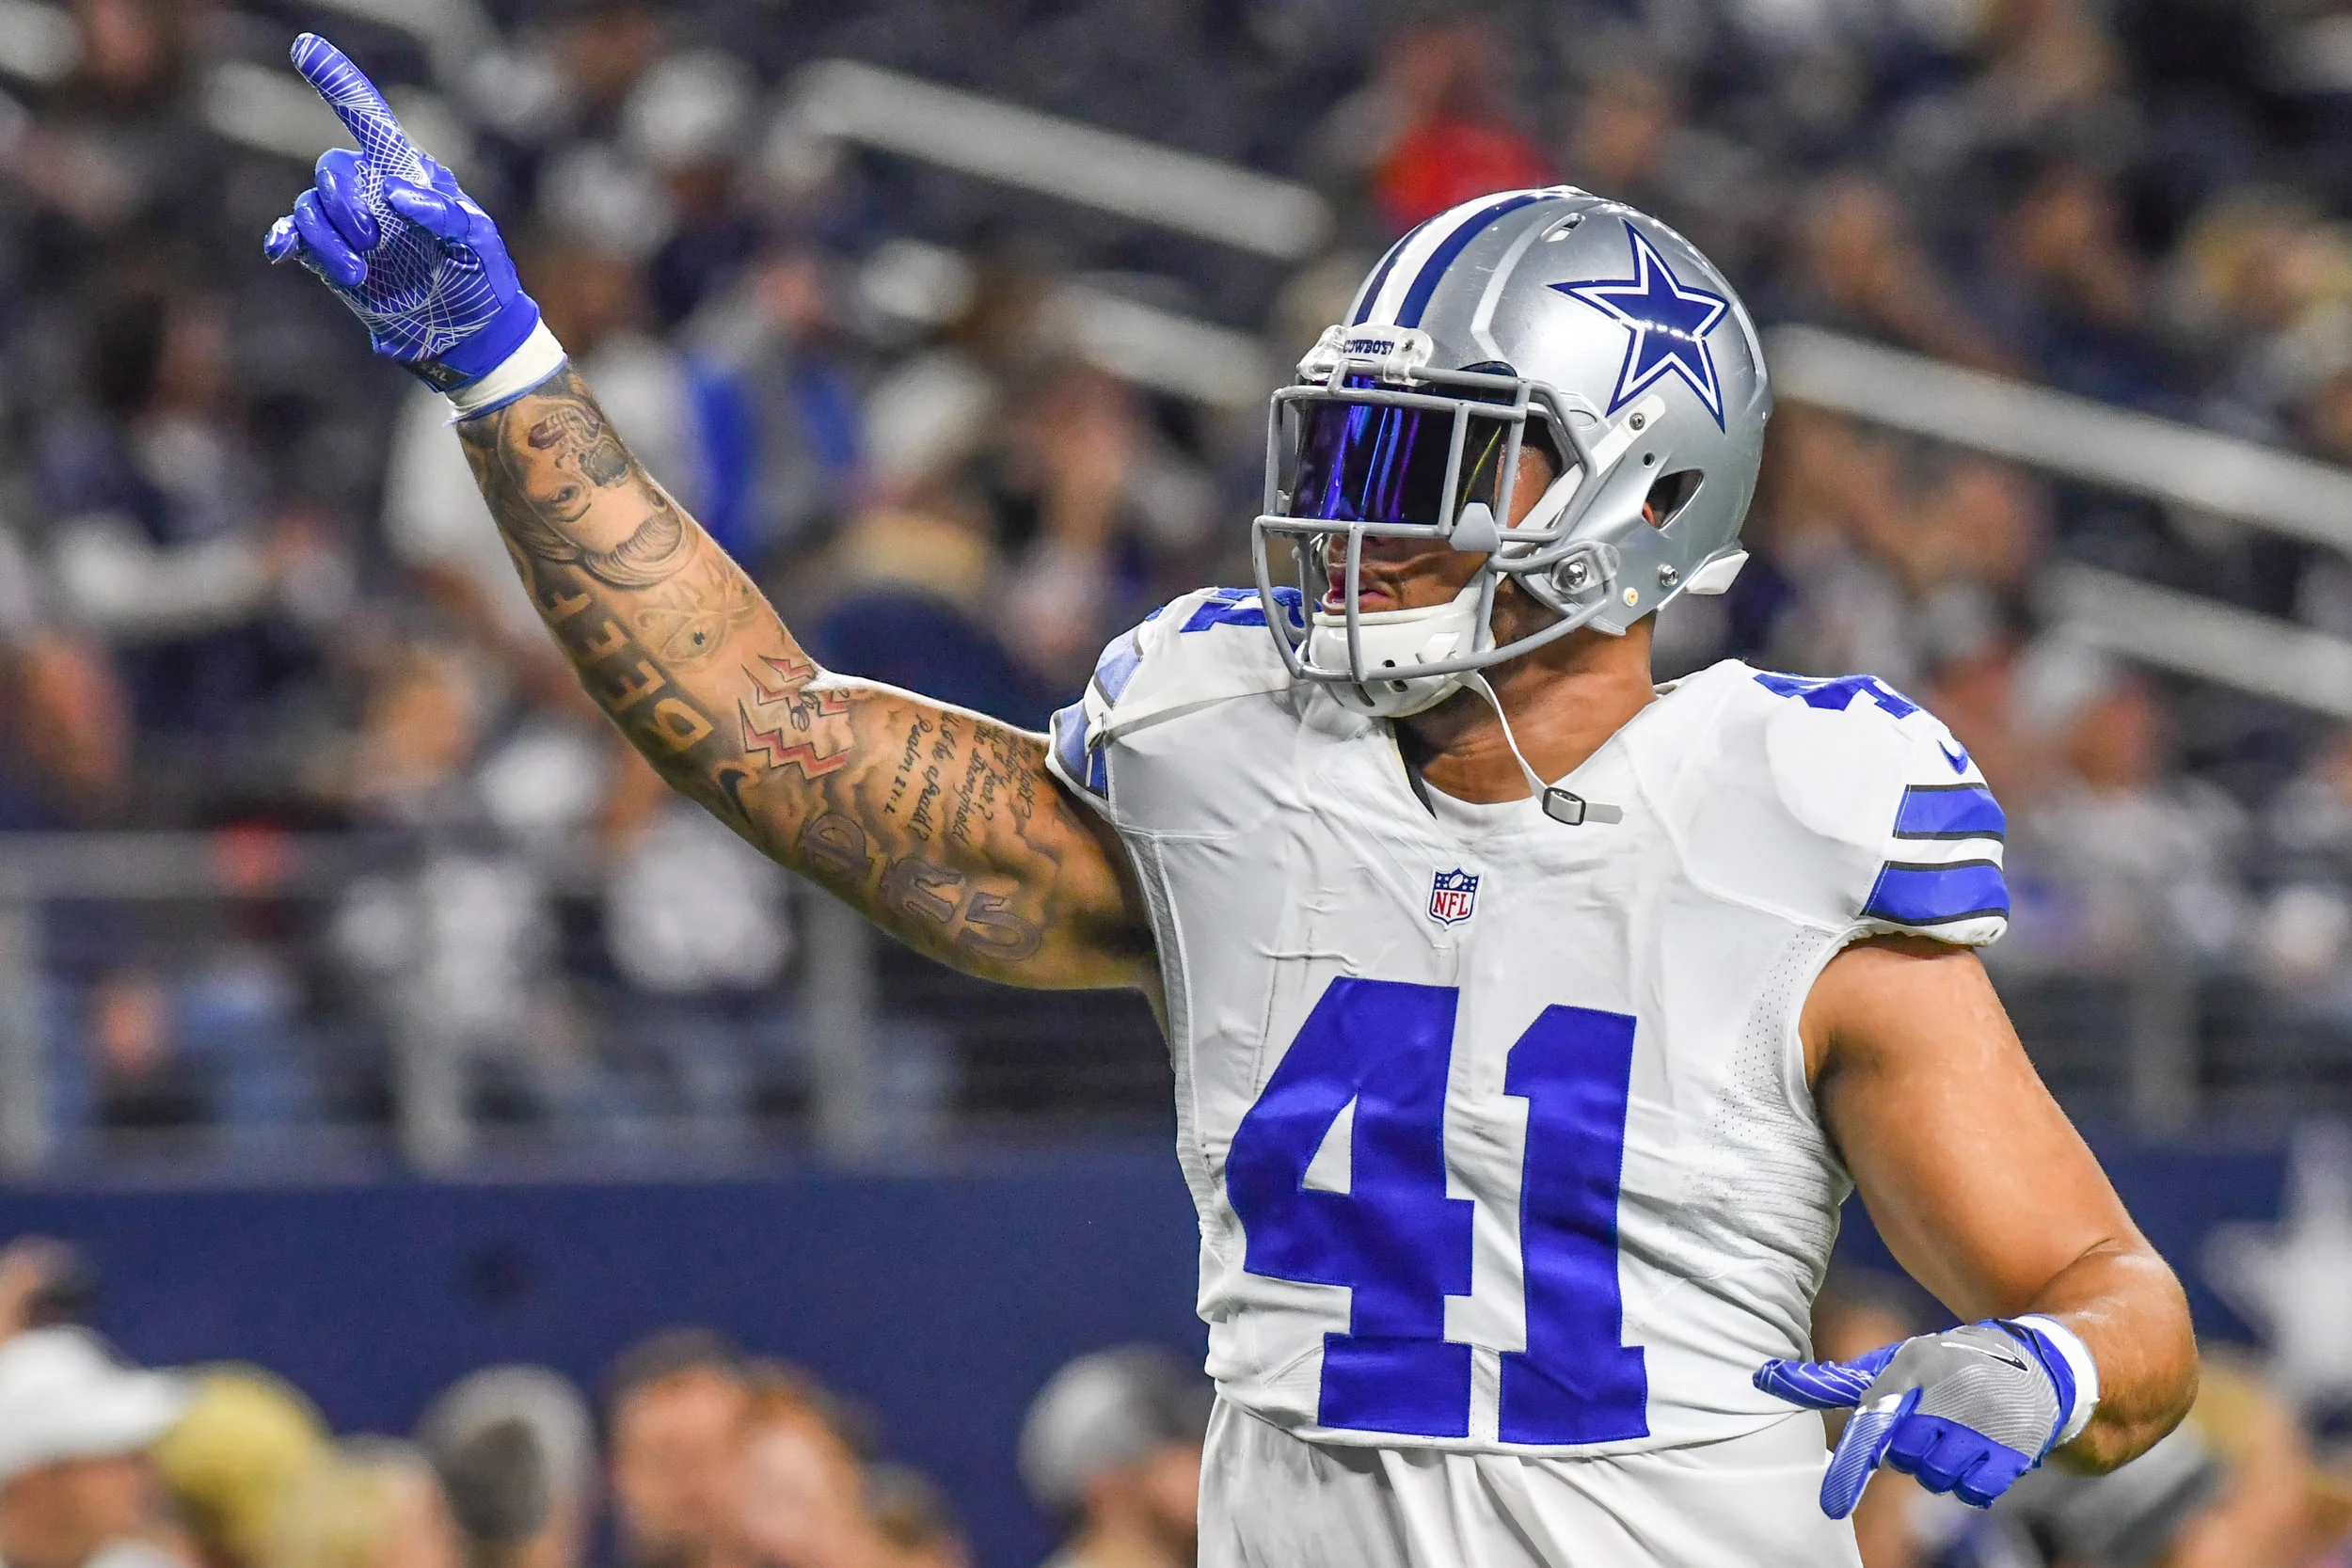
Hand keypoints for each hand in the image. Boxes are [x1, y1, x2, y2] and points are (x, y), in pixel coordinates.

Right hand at [263, 34, 542, 392]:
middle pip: (331, 168)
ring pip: (309, 207)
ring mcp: (350, 227)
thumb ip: (444, 211)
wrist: (468, 336)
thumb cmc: (482, 280)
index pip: (368, 118)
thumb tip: (393, 193)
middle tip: (373, 241)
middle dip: (343, 202)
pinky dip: (285, 240)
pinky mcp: (332, 260)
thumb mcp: (478, 241)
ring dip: (327, 238)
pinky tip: (283, 250)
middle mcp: (372, 192)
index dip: (338, 82)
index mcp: (408, 174)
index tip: (306, 47)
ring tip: (357, 274)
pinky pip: (295, 237)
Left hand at [1756, 1318, 2089, 1517]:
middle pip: (1903, 1462)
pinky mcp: (2014, 1455)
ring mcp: (1982, 1430)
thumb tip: (1766, 1378)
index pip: (1872, 1425)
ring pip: (1935, 1480)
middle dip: (1910, 1449)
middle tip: (1933, 1420)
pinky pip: (1974, 1493)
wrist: (2044, 1364)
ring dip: (1942, 1465)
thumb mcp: (1897, 1361)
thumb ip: (1836, 1379)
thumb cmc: (1951, 1364)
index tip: (1831, 1505)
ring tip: (1961, 1431)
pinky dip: (1974, 1479)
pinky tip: (1983, 1451)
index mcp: (1910, 1375)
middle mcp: (1945, 1402)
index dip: (1851, 1466)